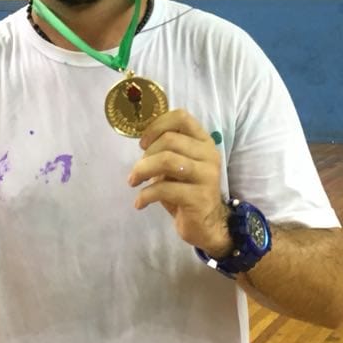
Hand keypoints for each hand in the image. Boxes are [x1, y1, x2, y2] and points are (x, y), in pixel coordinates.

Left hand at [128, 109, 228, 255]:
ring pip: (167, 160)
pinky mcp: (199, 197)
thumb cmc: (187, 191)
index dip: (157, 125)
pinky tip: (140, 203)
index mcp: (204, 142)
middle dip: (146, 154)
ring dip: (142, 170)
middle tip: (136, 171)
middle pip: (169, 140)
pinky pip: (164, 188)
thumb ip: (166, 150)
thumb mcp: (177, 166)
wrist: (206, 225)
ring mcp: (207, 175)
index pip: (181, 117)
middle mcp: (209, 154)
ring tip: (133, 182)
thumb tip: (142, 141)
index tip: (143, 143)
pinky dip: (145, 195)